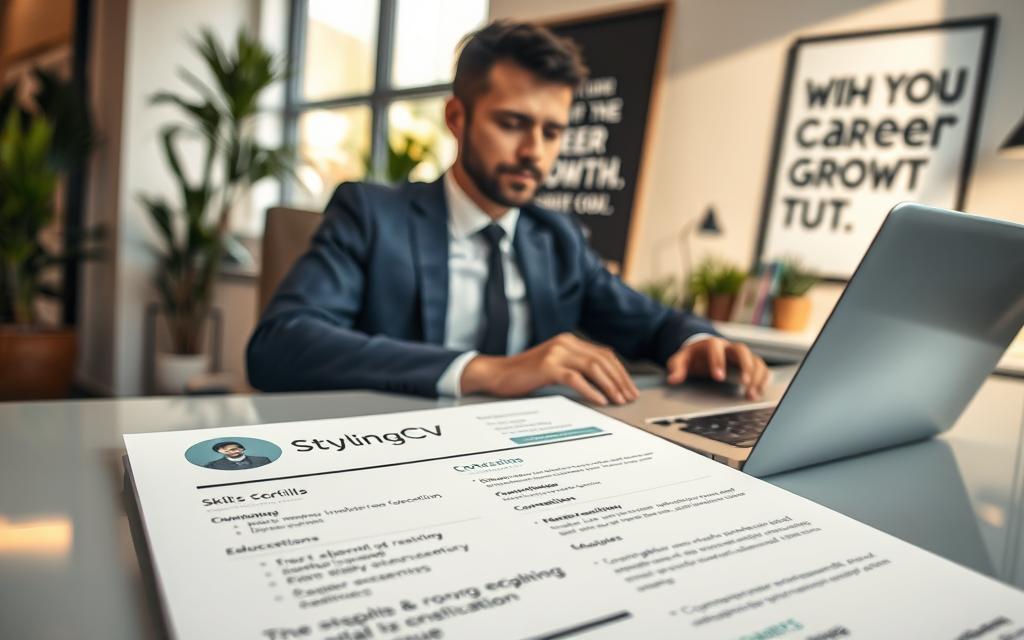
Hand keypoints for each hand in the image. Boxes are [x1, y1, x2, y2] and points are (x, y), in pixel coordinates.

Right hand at [460, 333, 638, 405]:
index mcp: (568, 341)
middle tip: (629, 397)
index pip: (604, 354)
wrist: (496, 374)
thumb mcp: (554, 366)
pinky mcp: (547, 367)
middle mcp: (565, 343)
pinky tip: (600, 400)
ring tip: (619, 400)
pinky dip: (591, 390)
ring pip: (593, 367)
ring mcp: (556, 353)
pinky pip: (576, 378)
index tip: (629, 388)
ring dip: (610, 385)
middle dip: (620, 380)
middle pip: (603, 359)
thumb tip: (604, 383)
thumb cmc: (524, 375)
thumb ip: (575, 367)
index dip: (620, 372)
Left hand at [666, 337, 769, 400]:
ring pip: (755, 360)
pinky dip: (762, 380)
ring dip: (756, 377)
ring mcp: (741, 355)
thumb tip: (672, 379)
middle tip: (744, 383)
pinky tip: (757, 394)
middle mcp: (729, 347)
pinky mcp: (749, 363)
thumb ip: (676, 367)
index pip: (716, 348)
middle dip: (745, 366)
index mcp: (711, 344)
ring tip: (751, 395)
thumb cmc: (693, 357)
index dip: (718, 361)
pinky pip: (761, 368)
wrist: (703, 350)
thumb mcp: (680, 360)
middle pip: (742, 350)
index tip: (718, 377)